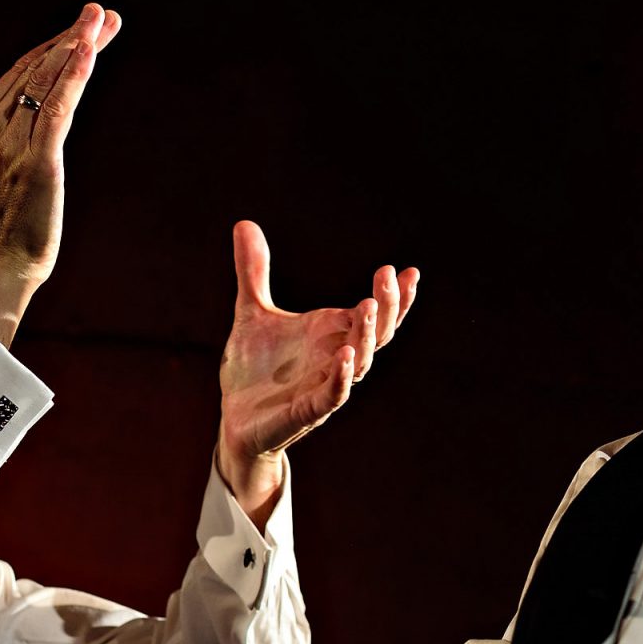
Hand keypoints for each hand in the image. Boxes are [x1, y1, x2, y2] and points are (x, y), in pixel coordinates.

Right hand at [0, 4, 124, 345]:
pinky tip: (89, 52)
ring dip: (77, 46)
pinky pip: (57, 109)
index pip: (19, 73)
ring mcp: (12, 145)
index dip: (51, 47)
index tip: (84, 30)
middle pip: (35, 70)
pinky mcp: (37, 162)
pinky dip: (73, 77)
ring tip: (103, 20)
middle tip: (103, 15)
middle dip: (72, 38)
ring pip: (47, 82)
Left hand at [216, 220, 418, 521]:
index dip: (395, 296)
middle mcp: (335, 358)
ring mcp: (324, 384)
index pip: (375, 314)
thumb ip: (254, 272)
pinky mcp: (306, 410)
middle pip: (377, 334)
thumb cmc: (253, 371)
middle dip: (388, 306)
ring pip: (360, 361)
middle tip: (390, 275)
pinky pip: (331, 395)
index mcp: (331, 335)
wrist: (234, 419)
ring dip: (367, 335)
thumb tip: (245, 224)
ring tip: (369, 306)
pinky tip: (346, 355)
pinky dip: (340, 377)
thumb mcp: (252, 313)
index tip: (408, 270)